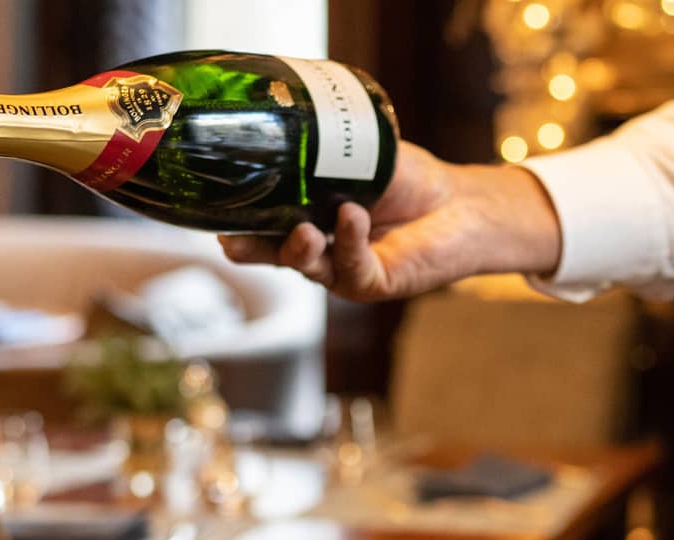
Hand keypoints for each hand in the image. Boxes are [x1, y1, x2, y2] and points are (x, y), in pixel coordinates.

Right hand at [219, 141, 562, 301]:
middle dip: (251, 249)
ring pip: (306, 267)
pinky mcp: (371, 282)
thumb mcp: (362, 154)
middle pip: (272, 253)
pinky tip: (354, 216)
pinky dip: (350, 240)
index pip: (260, 224)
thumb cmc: (408, 180)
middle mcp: (316, 248)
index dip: (237, 222)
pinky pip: (351, 267)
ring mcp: (340, 269)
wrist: (459, 204)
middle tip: (232, 242)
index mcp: (303, 217)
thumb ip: (329, 148)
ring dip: (299, 250)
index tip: (215, 218)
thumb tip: (293, 123)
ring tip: (304, 230)